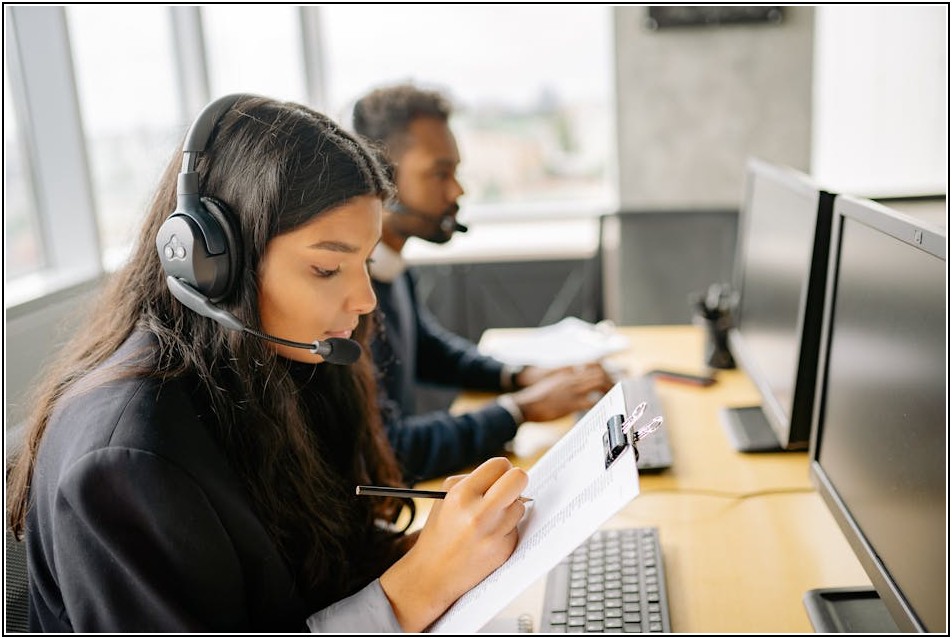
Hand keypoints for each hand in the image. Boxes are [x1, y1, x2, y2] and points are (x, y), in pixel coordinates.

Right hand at [378, 458, 527, 630]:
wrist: (433, 574)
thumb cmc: (440, 531)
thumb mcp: (446, 497)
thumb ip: (475, 481)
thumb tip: (506, 473)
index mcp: (461, 495)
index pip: (500, 465)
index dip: (501, 469)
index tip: (498, 477)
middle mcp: (479, 514)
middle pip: (518, 479)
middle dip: (516, 481)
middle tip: (509, 489)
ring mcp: (494, 534)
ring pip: (520, 506)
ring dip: (509, 509)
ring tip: (489, 520)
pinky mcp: (504, 550)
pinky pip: (516, 527)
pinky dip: (506, 529)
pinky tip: (488, 538)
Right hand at [511, 364, 613, 422]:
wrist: (525, 405)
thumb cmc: (536, 396)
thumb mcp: (551, 381)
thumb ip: (564, 377)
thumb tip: (574, 375)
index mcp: (566, 372)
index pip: (591, 365)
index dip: (603, 371)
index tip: (608, 377)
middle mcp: (571, 378)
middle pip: (598, 372)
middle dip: (610, 379)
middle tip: (615, 388)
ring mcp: (571, 390)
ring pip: (598, 383)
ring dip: (608, 389)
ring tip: (613, 396)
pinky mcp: (570, 404)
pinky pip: (591, 401)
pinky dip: (600, 403)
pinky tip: (603, 407)